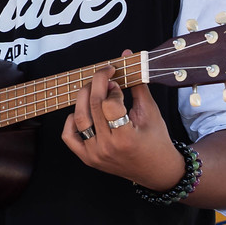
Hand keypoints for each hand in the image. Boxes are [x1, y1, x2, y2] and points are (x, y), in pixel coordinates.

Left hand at [66, 52, 185, 191]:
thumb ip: (137, 82)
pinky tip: (84, 111)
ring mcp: (95, 154)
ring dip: (83, 97)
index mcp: (126, 137)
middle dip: (97, 84)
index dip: (113, 88)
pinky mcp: (88, 158)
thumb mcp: (150, 111)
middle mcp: (107, 147)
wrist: (155, 170)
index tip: (118, 82)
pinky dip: (71, 120)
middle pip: (93, 107)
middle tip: (104, 75)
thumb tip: (127, 54)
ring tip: (94, 89)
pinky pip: (69, 136)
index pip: (110, 104)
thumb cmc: (156, 139)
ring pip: (79, 118)